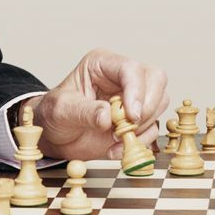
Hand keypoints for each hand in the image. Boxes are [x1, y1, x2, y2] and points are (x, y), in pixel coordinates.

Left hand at [29, 48, 168, 160]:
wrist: (54, 136)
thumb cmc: (54, 115)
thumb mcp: (61, 111)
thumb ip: (84, 112)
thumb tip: (108, 118)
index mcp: (103, 64)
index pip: (131, 68)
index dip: (136, 90)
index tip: (131, 115)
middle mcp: (122, 77)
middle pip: (156, 79)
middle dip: (148, 107)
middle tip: (128, 128)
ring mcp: (132, 97)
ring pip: (160, 102)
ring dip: (143, 127)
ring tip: (116, 141)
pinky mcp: (137, 118)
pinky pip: (153, 127)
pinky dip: (140, 142)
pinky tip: (116, 150)